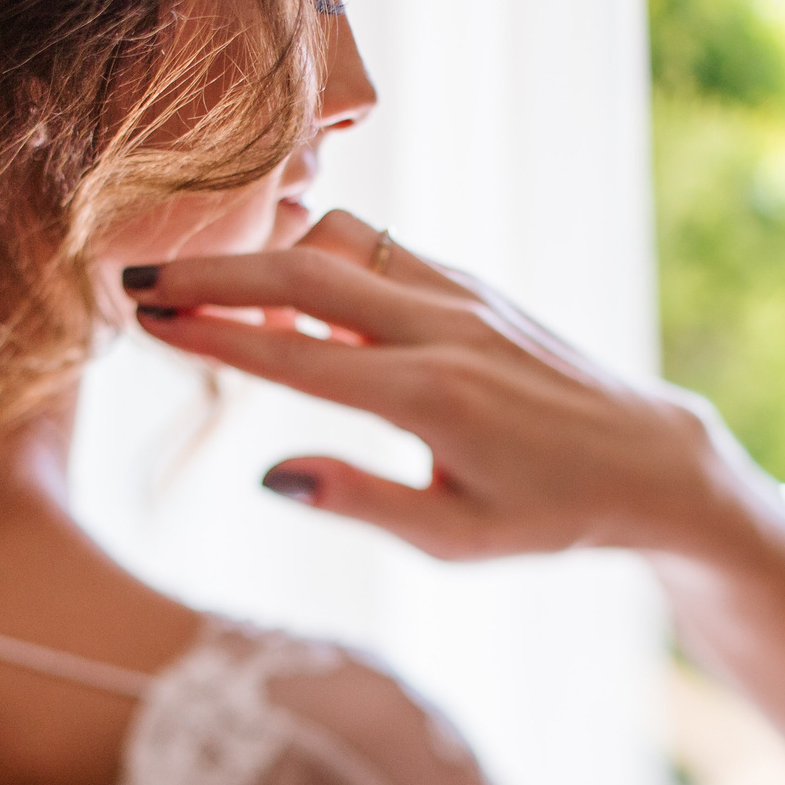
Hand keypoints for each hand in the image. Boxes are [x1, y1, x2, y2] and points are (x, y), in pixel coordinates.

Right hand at [121, 210, 776, 560]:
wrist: (648, 458)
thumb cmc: (551, 515)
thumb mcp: (455, 542)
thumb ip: (360, 503)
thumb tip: (270, 474)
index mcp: (432, 398)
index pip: (293, 353)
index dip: (211, 334)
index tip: (144, 320)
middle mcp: (444, 329)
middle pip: (302, 271)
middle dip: (212, 271)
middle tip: (136, 282)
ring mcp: (462, 295)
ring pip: (340, 242)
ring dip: (269, 260)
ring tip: (220, 309)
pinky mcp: (472, 283)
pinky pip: (378, 249)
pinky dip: (320, 260)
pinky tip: (294, 305)